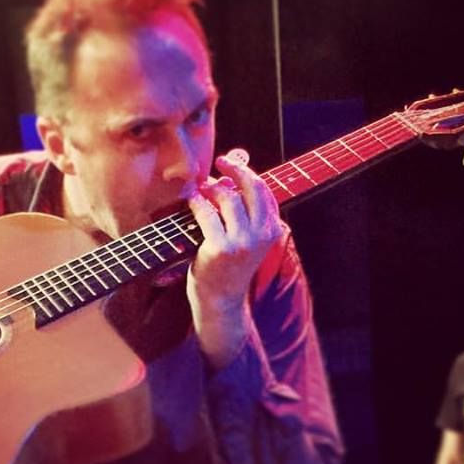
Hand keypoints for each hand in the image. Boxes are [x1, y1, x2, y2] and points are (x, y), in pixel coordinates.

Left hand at [186, 150, 283, 365]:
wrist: (220, 301)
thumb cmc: (229, 267)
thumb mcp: (246, 238)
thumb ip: (245, 210)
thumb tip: (234, 170)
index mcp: (271, 230)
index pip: (264, 191)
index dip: (247, 172)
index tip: (231, 163)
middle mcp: (261, 234)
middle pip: (252, 187)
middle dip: (235, 169)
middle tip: (219, 162)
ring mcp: (241, 242)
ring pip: (227, 198)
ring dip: (211, 188)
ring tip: (201, 189)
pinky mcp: (220, 248)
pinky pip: (207, 214)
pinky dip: (197, 203)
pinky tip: (191, 200)